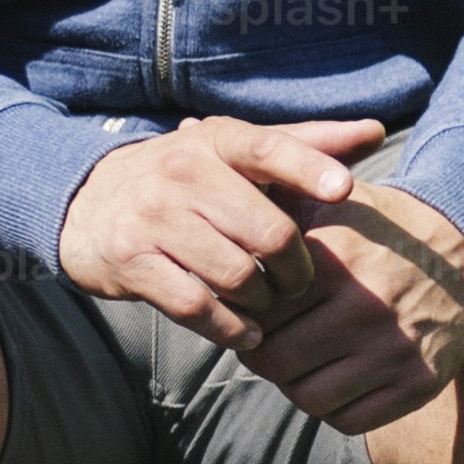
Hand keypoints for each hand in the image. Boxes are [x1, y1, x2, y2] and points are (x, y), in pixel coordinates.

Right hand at [54, 115, 387, 343]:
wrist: (86, 205)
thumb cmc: (182, 180)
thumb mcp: (233, 152)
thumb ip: (303, 144)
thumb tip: (376, 131)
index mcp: (214, 141)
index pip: (267, 148)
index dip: (308, 168)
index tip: (343, 190)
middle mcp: (180, 173)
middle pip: (266, 231)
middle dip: (295, 270)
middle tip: (296, 283)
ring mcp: (152, 218)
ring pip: (236, 274)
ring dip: (262, 301)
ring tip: (265, 304)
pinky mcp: (131, 262)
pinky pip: (197, 306)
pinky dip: (230, 328)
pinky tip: (244, 331)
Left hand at [235, 180, 463, 435]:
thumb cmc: (378, 231)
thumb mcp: (331, 204)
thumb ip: (274, 205)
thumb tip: (217, 211)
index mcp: (336, 265)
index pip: (258, 316)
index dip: (247, 319)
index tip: (252, 314)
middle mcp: (367, 311)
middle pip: (275, 363)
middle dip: (263, 357)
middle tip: (269, 345)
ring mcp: (396, 352)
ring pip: (308, 398)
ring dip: (296, 385)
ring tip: (302, 361)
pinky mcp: (419, 384)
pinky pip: (348, 421)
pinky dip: (333, 407)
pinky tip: (336, 378)